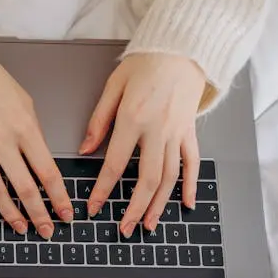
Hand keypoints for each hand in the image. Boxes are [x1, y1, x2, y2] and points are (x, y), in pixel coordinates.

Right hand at [0, 31, 72, 238]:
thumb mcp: (24, 101)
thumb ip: (33, 132)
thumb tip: (39, 160)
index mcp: (24, 128)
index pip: (48, 172)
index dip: (59, 198)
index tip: (67, 213)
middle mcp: (1, 141)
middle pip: (25, 189)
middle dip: (40, 214)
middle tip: (48, 230)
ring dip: (10, 215)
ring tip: (20, 228)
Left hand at [80, 53, 206, 237]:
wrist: (182, 49)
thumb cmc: (145, 63)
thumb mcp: (113, 86)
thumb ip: (98, 120)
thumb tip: (84, 149)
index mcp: (133, 118)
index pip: (115, 163)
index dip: (103, 189)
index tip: (93, 207)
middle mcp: (157, 130)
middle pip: (146, 179)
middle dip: (133, 208)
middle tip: (123, 228)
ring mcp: (177, 133)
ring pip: (169, 177)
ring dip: (159, 204)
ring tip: (148, 224)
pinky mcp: (190, 131)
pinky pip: (192, 163)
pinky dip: (190, 185)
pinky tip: (186, 203)